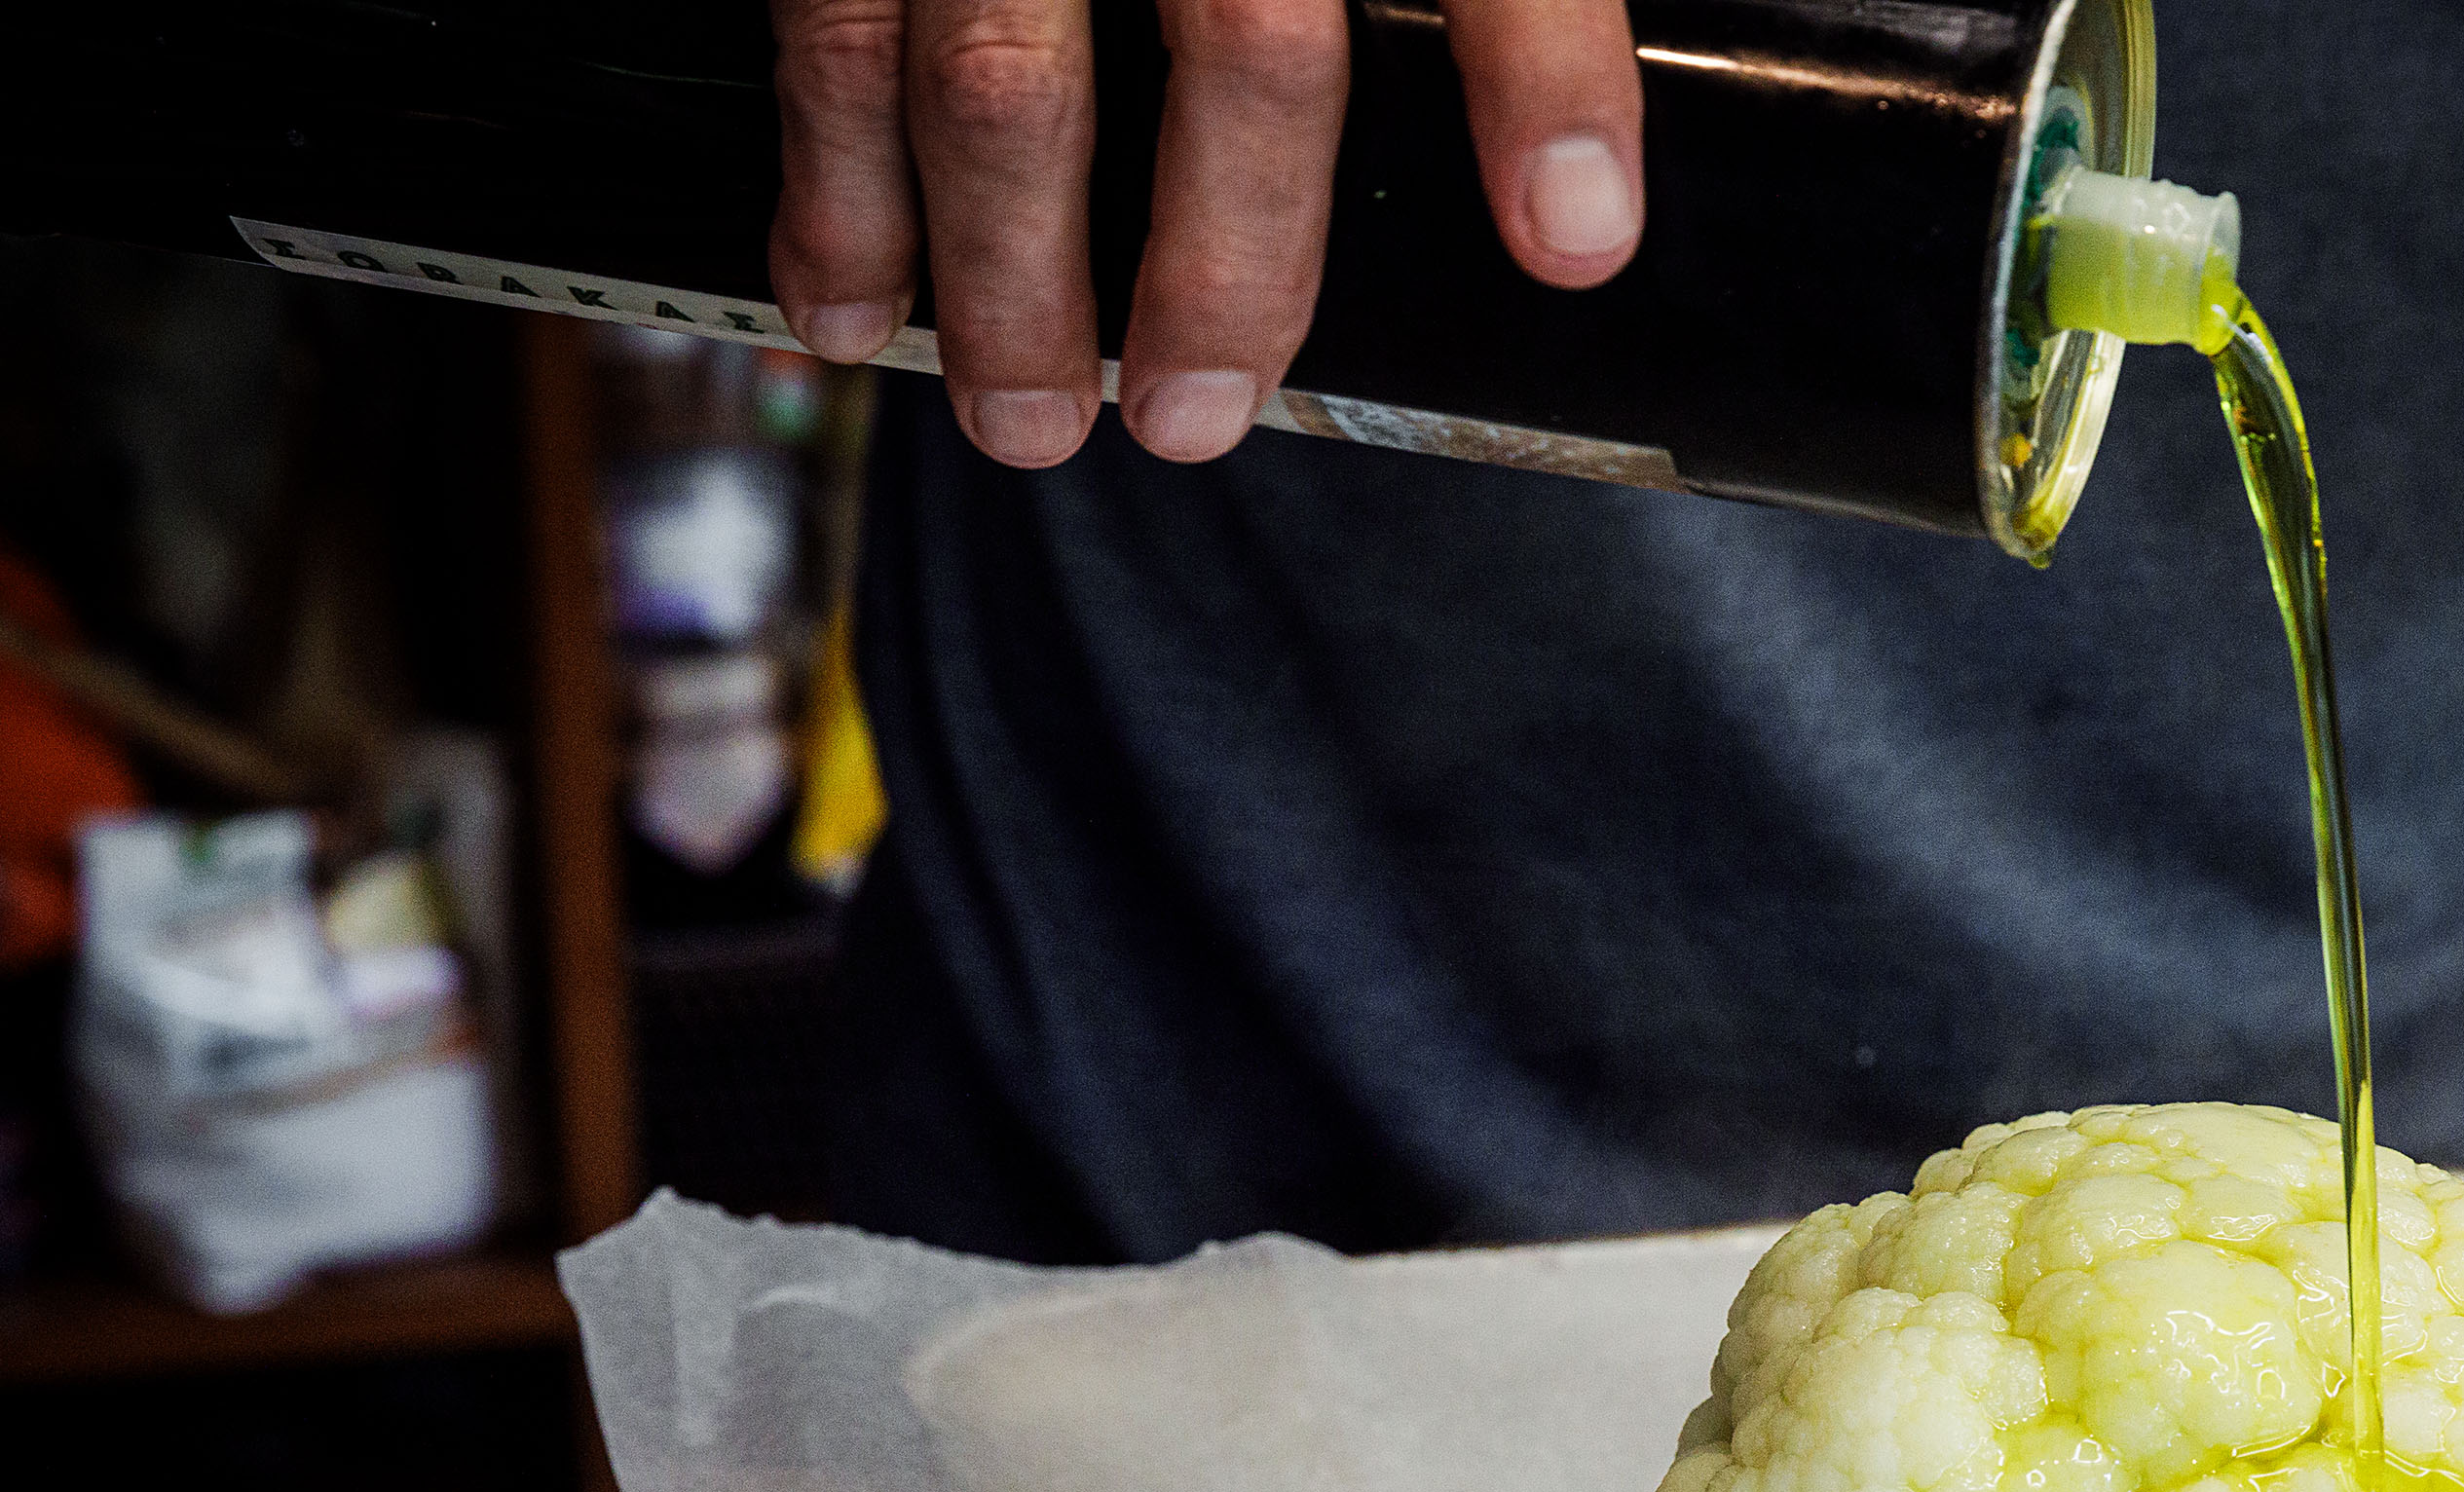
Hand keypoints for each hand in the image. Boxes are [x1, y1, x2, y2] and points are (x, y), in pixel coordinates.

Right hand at [767, 0, 1646, 469]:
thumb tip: (1562, 145)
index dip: (1539, 73)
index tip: (1572, 233)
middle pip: (1240, 29)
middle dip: (1226, 256)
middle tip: (1201, 411)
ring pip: (1002, 65)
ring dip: (1006, 271)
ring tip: (1030, 415)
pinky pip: (825, 18)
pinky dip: (828, 181)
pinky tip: (845, 299)